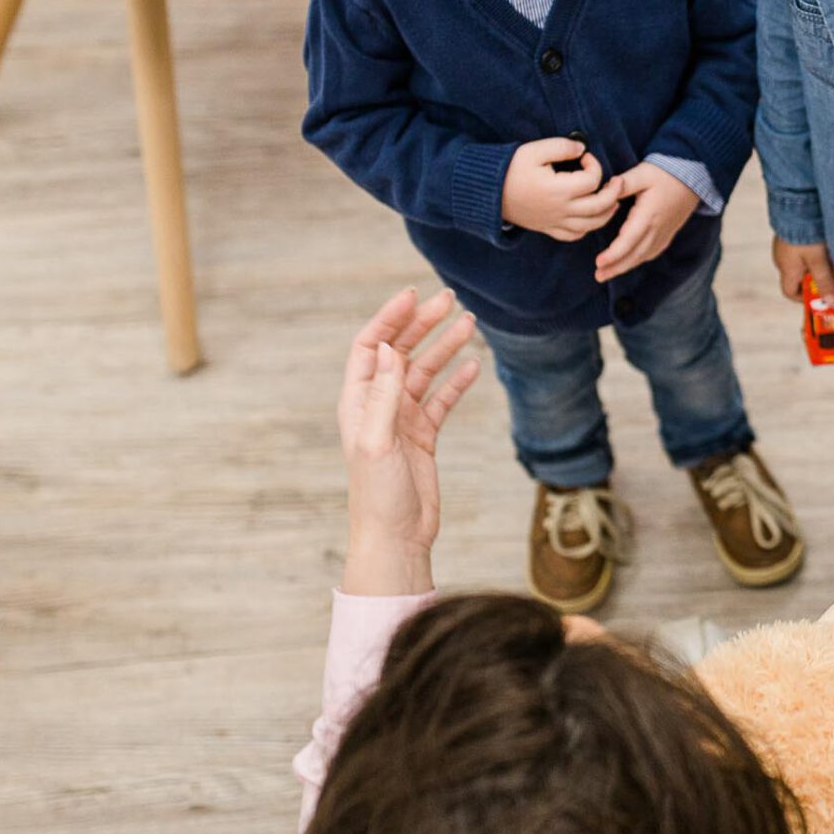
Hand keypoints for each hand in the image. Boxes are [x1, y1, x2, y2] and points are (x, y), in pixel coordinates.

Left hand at [339, 286, 483, 591]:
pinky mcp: (424, 436)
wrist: (396, 536)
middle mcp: (379, 405)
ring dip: (445, 347)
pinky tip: (474, 365)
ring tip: (469, 323)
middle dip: (423, 324)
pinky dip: (457, 381)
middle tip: (449, 300)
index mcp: (359, 401)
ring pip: (426, 372)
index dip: (389, 319)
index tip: (413, 296)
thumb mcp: (377, 441)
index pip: (371, 346)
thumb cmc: (377, 494)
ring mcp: (403, 419)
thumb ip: (384, 394)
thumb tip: (386, 348)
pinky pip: (442, 399)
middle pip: (400, 352)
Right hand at [502, 137, 622, 239]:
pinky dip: (588, 227)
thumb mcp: (534, 150)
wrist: (487, 192)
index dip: (594, 165)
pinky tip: (591, 216)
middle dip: (614, 192)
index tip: (585, 156)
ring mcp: (555, 222)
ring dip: (608, 212)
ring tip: (613, 200)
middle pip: (600, 206)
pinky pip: (575, 235)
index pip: (592, 181)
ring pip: (592, 225)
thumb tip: (582, 148)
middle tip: (617, 181)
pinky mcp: (548, 229)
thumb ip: (562, 146)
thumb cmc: (510, 168)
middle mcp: (561, 210)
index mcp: (559, 189)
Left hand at [593, 163, 700, 281]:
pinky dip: (639, 260)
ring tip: (607, 274)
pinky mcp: (668, 233)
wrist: (694, 175)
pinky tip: (629, 263)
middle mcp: (657, 229)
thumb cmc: (666, 172)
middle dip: (615, 267)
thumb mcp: (643, 173)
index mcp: (648, 215)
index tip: (598, 263)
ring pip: (643, 256)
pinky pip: (652, 252)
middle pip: (634, 254)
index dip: (614, 254)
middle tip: (598, 276)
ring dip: (625, 267)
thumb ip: (623, 183)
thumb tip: (605, 189)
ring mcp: (664, 233)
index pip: (629, 240)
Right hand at [772, 237, 833, 303]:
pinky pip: (805, 248)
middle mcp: (784, 259)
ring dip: (820, 264)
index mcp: (786, 269)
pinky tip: (829, 244)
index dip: (805, 299)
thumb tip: (831, 302)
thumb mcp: (818, 260)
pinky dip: (817, 251)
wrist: (796, 204)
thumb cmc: (803, 234)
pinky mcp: (793, 234)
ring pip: (805, 262)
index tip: (821, 297)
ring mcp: (787, 246)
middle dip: (819, 280)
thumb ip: (825, 281)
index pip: (790, 292)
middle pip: (801, 277)